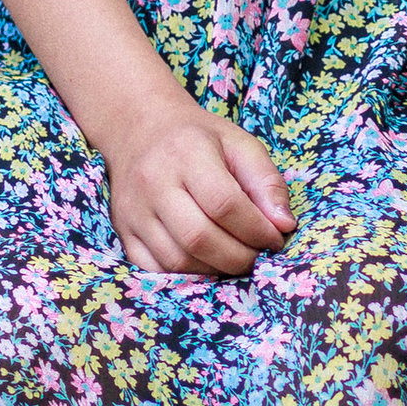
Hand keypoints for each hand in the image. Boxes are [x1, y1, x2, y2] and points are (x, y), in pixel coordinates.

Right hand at [97, 78, 295, 277]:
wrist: (141, 130)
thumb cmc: (199, 139)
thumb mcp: (240, 144)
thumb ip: (267, 182)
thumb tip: (284, 226)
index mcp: (187, 153)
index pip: (225, 203)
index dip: (256, 230)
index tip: (275, 238)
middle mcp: (154, 182)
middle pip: (199, 237)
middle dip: (238, 257)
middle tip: (258, 256)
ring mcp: (133, 210)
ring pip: (176, 260)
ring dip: (215, 271)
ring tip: (235, 259)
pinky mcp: (123, 231)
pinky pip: (154, 269)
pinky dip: (186, 276)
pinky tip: (206, 263)